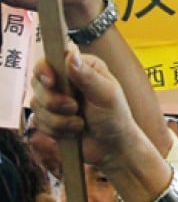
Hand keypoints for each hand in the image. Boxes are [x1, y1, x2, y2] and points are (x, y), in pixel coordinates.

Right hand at [30, 46, 145, 170]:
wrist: (112, 147)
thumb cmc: (115, 117)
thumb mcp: (106, 95)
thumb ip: (88, 76)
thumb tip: (71, 54)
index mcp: (81, 67)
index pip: (52, 58)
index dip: (45, 69)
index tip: (51, 82)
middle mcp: (65, 80)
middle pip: (38, 82)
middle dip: (55, 101)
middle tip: (75, 108)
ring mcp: (54, 98)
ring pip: (36, 105)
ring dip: (59, 120)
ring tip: (80, 123)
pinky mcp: (48, 117)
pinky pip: (38, 122)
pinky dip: (56, 130)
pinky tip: (73, 132)